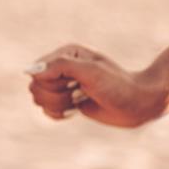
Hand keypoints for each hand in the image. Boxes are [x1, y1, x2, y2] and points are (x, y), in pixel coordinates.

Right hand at [26, 44, 168, 126]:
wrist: (139, 103)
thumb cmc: (118, 85)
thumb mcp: (90, 72)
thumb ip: (59, 66)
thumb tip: (29, 71)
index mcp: (65, 54)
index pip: (37, 72)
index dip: (52, 83)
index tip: (75, 83)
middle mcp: (60, 68)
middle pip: (35, 87)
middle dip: (56, 96)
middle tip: (78, 93)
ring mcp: (63, 86)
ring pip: (39, 100)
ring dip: (59, 105)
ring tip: (79, 101)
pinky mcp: (67, 102)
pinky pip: (47, 111)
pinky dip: (58, 114)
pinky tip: (76, 110)